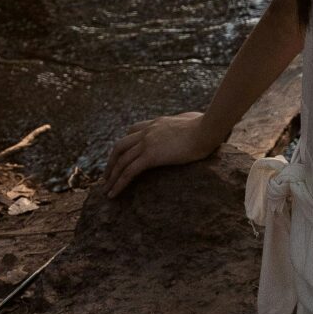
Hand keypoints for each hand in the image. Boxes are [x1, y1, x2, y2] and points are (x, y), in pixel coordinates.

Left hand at [101, 112, 216, 199]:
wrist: (207, 129)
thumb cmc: (206, 125)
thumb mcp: (192, 119)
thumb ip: (187, 120)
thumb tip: (195, 120)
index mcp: (157, 123)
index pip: (132, 130)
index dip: (124, 144)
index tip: (120, 155)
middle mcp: (148, 131)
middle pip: (120, 146)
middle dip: (111, 161)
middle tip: (106, 176)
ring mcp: (147, 142)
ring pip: (121, 161)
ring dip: (110, 176)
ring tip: (105, 190)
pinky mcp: (151, 156)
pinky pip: (128, 172)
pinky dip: (118, 184)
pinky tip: (113, 194)